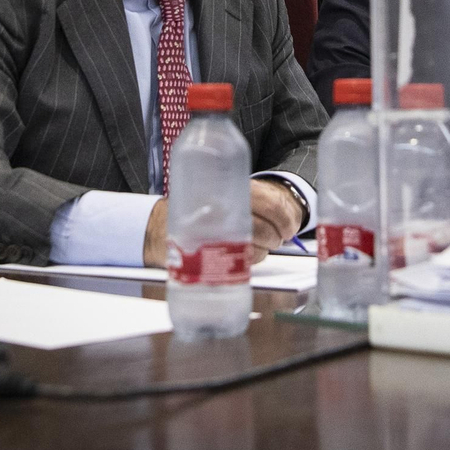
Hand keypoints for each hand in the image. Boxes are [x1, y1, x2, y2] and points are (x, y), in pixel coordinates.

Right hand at [141, 182, 302, 267]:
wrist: (160, 227)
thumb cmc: (198, 209)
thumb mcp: (221, 192)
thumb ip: (251, 199)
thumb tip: (286, 218)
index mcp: (233, 190)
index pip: (272, 204)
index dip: (286, 219)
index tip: (289, 228)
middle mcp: (226, 209)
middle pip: (267, 228)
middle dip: (277, 236)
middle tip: (277, 238)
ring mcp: (219, 232)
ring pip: (258, 246)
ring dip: (265, 248)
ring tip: (259, 244)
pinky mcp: (211, 253)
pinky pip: (246, 260)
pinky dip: (251, 258)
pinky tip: (242, 251)